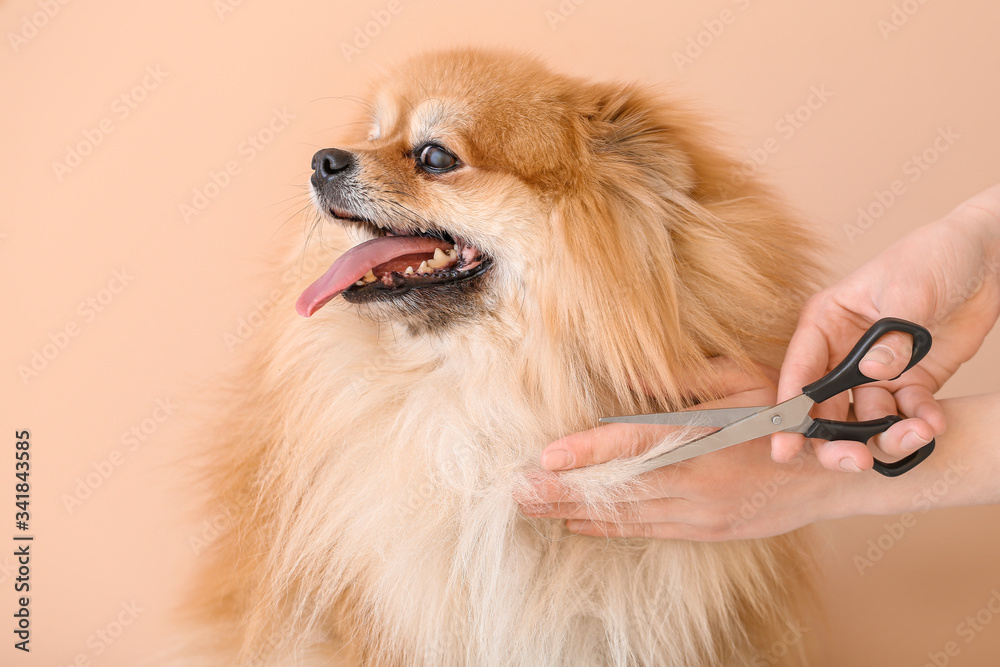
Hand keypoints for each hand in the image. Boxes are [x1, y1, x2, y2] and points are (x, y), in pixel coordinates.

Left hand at [522, 363, 847, 539]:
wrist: (835, 471)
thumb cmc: (785, 409)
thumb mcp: (740, 376)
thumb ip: (682, 378)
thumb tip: (627, 378)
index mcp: (705, 433)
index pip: (634, 442)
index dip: (587, 451)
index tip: (544, 458)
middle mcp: (699, 477)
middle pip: (619, 486)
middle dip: (563, 491)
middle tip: (517, 493)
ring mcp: (703, 510)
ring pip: (628, 514)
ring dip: (576, 512)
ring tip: (533, 509)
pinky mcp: (709, 530)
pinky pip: (649, 531)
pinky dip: (611, 529)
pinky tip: (578, 525)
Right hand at [774, 184, 999, 471]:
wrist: (987, 260)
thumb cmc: (934, 257)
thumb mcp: (909, 290)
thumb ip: (889, 336)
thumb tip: (872, 373)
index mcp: (826, 323)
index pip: (799, 372)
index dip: (789, 411)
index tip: (786, 448)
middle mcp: (843, 353)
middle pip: (825, 408)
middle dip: (837, 439)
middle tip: (856, 459)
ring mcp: (875, 372)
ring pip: (865, 420)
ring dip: (888, 435)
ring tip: (918, 432)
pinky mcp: (910, 383)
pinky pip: (906, 415)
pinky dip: (920, 424)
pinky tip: (933, 422)